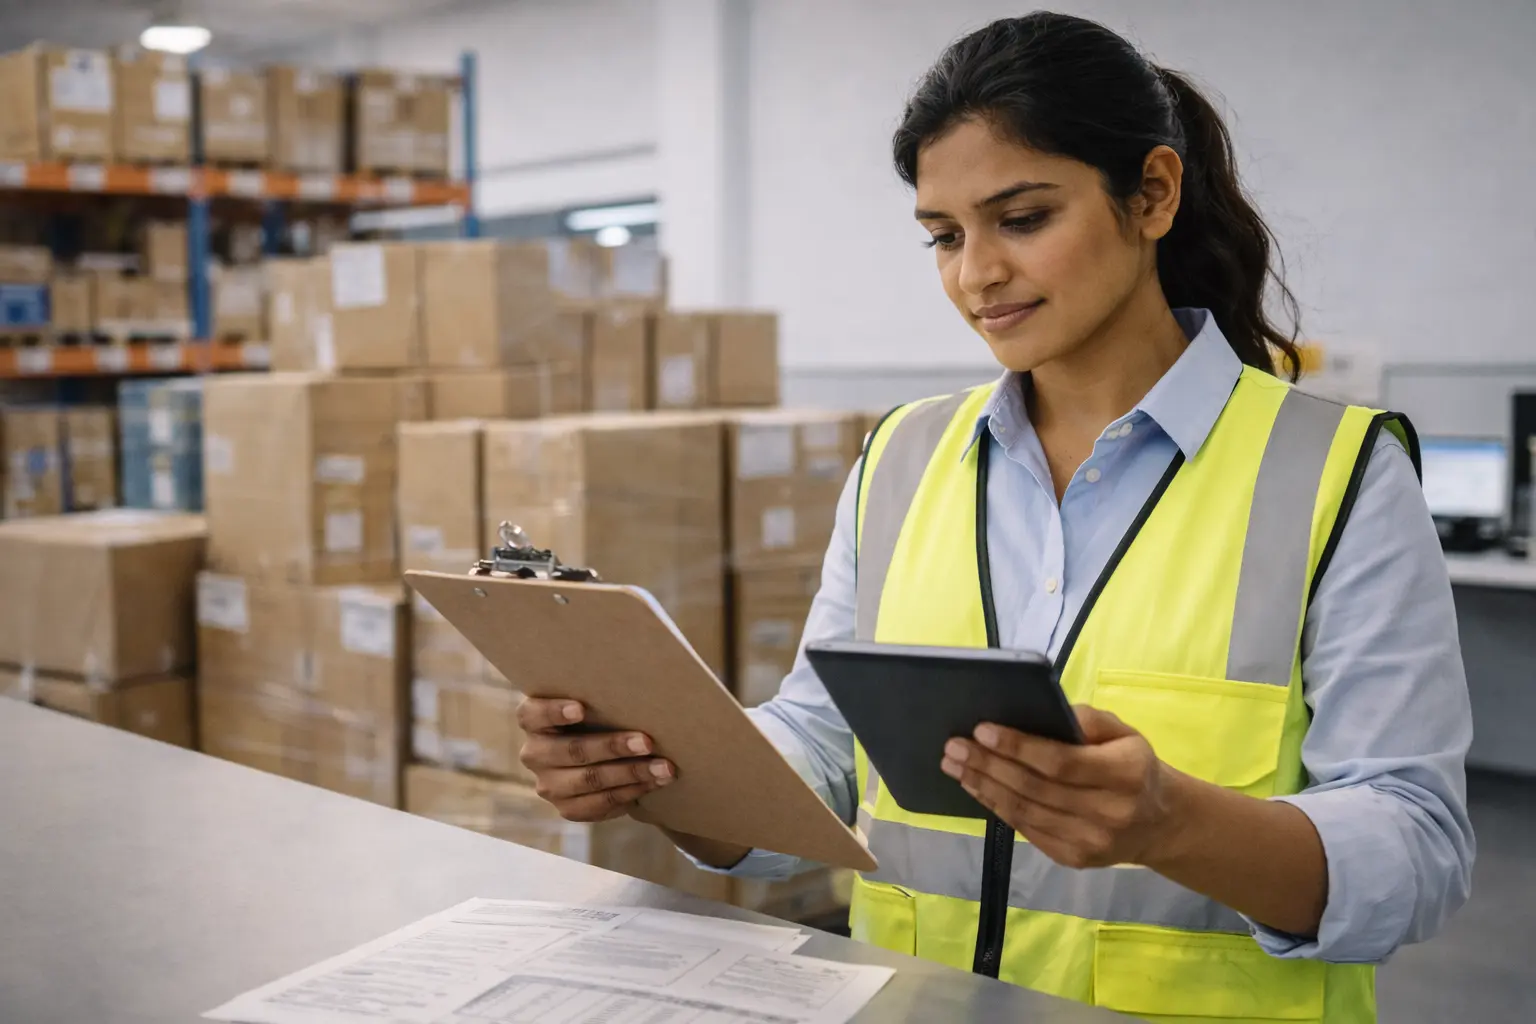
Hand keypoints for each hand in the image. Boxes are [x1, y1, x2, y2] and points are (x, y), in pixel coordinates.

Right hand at [517, 697, 675, 821]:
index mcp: (533, 721)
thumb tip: (643, 681)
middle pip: (573, 750)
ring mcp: (549, 785)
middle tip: (647, 742)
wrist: (598, 756)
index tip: (580, 708)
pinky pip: (600, 804)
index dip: (555, 711)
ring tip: (663, 767)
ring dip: (631, 773)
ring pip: (590, 780)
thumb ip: (601, 697)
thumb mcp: (592, 703)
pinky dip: (631, 792)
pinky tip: (654, 782)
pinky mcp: (567, 809)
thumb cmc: (597, 717)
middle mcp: (535, 754)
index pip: (533, 714)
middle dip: (613, 747)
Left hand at [940, 705, 1180, 868]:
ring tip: (954, 765)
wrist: (1159, 823)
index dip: (1018, 747)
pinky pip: (1026, 830)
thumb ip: (1086, 720)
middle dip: (988, 765)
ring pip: (1025, 811)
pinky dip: (996, 807)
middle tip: (953, 746)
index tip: (982, 730)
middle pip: (1034, 788)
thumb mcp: (1124, 732)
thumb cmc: (1133, 766)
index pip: (1060, 762)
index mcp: (1125, 774)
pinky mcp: (1074, 858)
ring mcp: (1091, 841)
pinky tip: (976, 787)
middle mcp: (1109, 812)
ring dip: (983, 786)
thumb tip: (1039, 714)